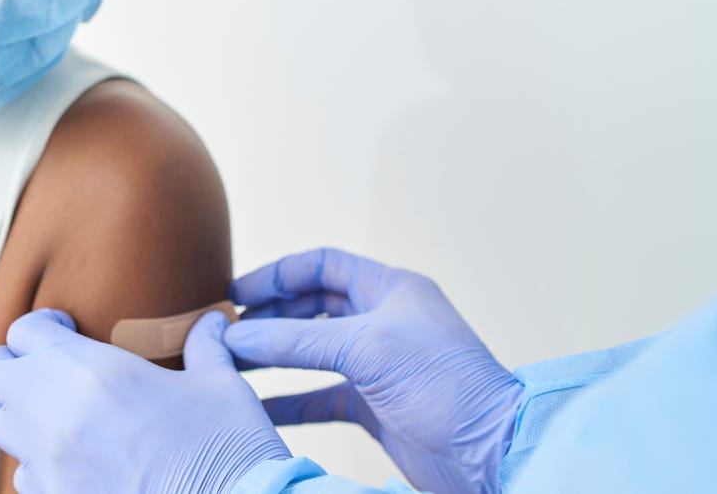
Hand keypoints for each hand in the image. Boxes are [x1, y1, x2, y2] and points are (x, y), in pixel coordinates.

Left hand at [0, 309, 290, 493]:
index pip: (24, 330)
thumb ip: (205, 346)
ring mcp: (48, 464)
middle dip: (14, 364)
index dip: (45, 327)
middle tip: (49, 368)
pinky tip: (77, 462)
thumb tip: (212, 323)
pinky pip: (21, 475)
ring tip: (60, 415)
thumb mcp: (220, 385)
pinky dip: (39, 463)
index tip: (67, 331)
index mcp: (93, 371)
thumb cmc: (227, 449)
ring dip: (20, 413)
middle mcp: (55, 413)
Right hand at [226, 248, 522, 493]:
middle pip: (312, 307)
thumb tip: (238, 335)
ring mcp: (378, 365)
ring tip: (231, 364)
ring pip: (312, 352)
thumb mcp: (366, 348)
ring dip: (273, 356)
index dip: (278, 275)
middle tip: (227, 332)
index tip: (236, 294)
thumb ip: (298, 339)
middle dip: (269, 316)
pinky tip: (258, 406)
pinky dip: (288, 400)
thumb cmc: (444, 385)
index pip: (323, 265)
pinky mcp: (375, 405)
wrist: (489, 450)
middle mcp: (383, 321)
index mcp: (390, 289)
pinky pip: (320, 396)